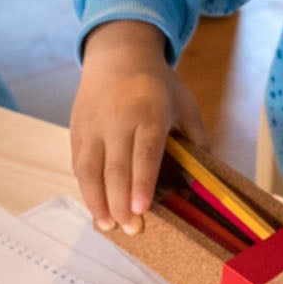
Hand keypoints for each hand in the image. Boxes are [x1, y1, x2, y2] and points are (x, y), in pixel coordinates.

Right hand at [70, 21, 208, 233]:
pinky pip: (79, 163)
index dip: (142, 183)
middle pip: (116, 167)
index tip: (141, 209)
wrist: (118, 53)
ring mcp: (94, 123)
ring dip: (97, 201)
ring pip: (90, 168)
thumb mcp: (185, 104)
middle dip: (120, 202)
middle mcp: (118, 118)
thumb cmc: (158, 84)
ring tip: (107, 226)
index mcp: (149, 111)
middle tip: (130, 230)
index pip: (145, 152)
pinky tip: (95, 207)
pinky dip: (85, 188)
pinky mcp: (77, 128)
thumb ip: (196, 139)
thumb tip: (205, 178)